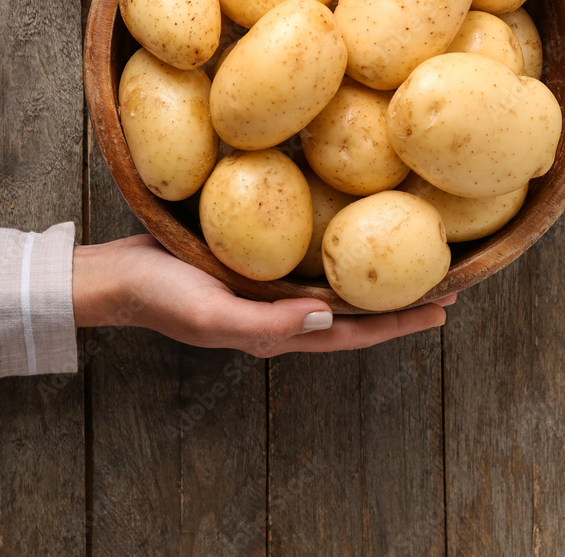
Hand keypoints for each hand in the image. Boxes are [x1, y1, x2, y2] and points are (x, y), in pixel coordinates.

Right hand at [73, 235, 454, 356]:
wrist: (118, 275)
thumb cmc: (161, 295)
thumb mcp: (212, 314)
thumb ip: (269, 325)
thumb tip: (329, 319)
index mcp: (278, 333)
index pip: (352, 332)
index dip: (398, 323)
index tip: (443, 307)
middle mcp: (282, 313)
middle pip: (353, 310)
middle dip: (399, 300)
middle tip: (446, 281)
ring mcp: (269, 288)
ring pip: (335, 284)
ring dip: (373, 274)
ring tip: (409, 257)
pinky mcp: (256, 261)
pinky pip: (307, 258)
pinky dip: (337, 250)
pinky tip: (348, 230)